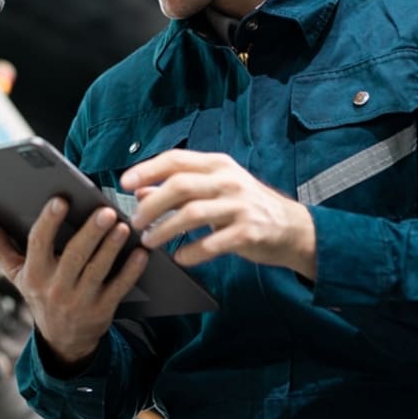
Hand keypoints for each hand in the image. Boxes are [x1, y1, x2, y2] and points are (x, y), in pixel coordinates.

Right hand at [0, 198, 148, 367]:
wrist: (63, 340)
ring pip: (98, 270)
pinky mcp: (103, 310)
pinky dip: (131, 270)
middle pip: (74, 256)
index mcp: (33, 273)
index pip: (38, 244)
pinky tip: (140, 251)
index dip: (48, 222)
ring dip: (111, 247)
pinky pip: (119, 288)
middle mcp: (55, 288)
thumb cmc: (39, 293)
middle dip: (90, 232)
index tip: (59, 199)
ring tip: (122, 224)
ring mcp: (80, 301)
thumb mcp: (16, 273)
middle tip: (105, 210)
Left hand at [121, 150, 316, 279]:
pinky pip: (213, 243)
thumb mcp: (214, 189)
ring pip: (191, 214)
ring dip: (164, 229)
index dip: (147, 170)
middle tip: (135, 221)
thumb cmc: (245, 206)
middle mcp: (228, 180)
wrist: (292, 228)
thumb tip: (139, 191)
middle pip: (179, 186)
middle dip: (151, 204)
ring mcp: (240, 205)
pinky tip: (179, 258)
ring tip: (149, 241)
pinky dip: (192, 252)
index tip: (124, 183)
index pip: (175, 160)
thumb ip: (178, 188)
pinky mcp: (249, 232)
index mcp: (217, 164)